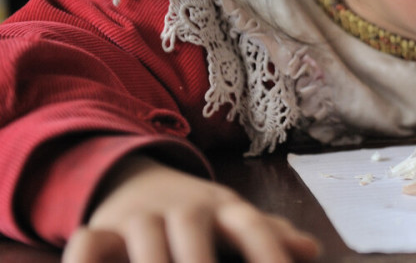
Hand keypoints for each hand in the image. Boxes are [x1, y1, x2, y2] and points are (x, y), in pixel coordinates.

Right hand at [62, 157, 320, 262]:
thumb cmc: (200, 213)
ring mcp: (140, 217)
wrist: (139, 177)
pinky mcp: (99, 229)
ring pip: (144, 243)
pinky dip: (85, 261)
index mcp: (225, 208)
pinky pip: (87, 246)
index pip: (252, 226)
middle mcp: (184, 208)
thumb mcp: (234, 219)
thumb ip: (271, 237)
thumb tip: (313, 250)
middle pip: (195, 235)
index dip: (270, 249)